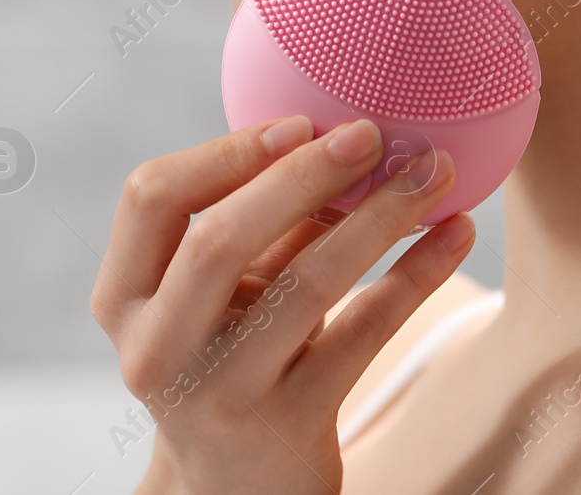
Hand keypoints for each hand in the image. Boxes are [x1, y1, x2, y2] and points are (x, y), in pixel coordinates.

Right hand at [90, 115, 477, 494]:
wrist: (239, 489)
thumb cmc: (232, 357)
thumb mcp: (219, 294)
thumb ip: (252, 220)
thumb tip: (334, 130)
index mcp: (124, 298)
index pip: (150, 198)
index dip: (225, 152)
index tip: (300, 122)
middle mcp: (157, 348)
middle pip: (219, 238)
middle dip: (303, 175)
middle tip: (374, 134)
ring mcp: (219, 393)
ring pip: (304, 285)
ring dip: (378, 217)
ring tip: (432, 172)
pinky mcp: (288, 426)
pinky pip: (363, 333)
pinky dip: (415, 275)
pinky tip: (456, 235)